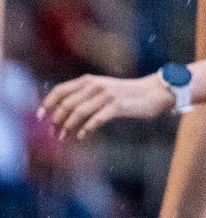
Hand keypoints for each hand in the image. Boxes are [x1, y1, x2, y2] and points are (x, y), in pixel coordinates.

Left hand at [43, 73, 173, 139]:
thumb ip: (84, 94)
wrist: (153, 93)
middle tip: (53, 133)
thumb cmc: (126, 94)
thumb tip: (62, 110)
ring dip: (67, 127)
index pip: (60, 90)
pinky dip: (86, 129)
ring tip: (63, 137)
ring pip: (78, 112)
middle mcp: (96, 85)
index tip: (39, 118)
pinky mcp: (118, 106)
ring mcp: (107, 95)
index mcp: (89, 80)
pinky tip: (82, 135)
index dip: (46, 104)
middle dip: (56, 120)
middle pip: (66, 104)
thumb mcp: (103, 88)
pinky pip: (96, 119)